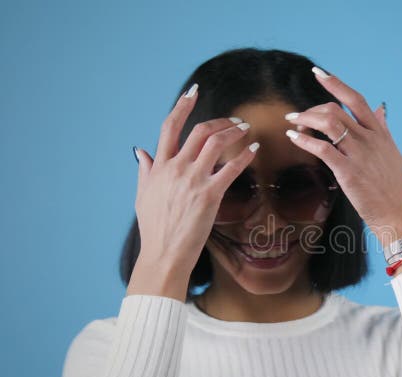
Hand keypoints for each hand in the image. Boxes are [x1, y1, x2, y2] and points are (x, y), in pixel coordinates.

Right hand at [133, 84, 259, 273]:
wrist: (163, 253)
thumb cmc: (155, 228)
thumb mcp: (143, 195)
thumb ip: (145, 170)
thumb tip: (141, 152)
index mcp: (159, 166)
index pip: (169, 127)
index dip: (182, 106)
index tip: (193, 92)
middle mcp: (176, 168)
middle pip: (200, 130)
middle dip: (220, 120)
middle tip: (235, 120)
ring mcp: (193, 180)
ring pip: (216, 143)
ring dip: (235, 132)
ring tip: (246, 129)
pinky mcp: (210, 194)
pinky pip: (231, 169)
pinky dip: (245, 157)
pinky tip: (254, 151)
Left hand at [285, 66, 401, 245]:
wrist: (399, 214)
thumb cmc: (395, 188)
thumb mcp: (393, 153)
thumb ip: (383, 129)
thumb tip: (381, 109)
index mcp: (380, 134)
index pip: (357, 100)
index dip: (336, 83)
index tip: (318, 73)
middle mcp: (369, 140)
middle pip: (336, 110)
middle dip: (311, 109)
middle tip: (297, 116)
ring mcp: (359, 155)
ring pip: (328, 123)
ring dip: (305, 119)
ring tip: (293, 124)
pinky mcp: (349, 172)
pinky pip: (323, 149)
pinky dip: (305, 140)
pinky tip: (294, 138)